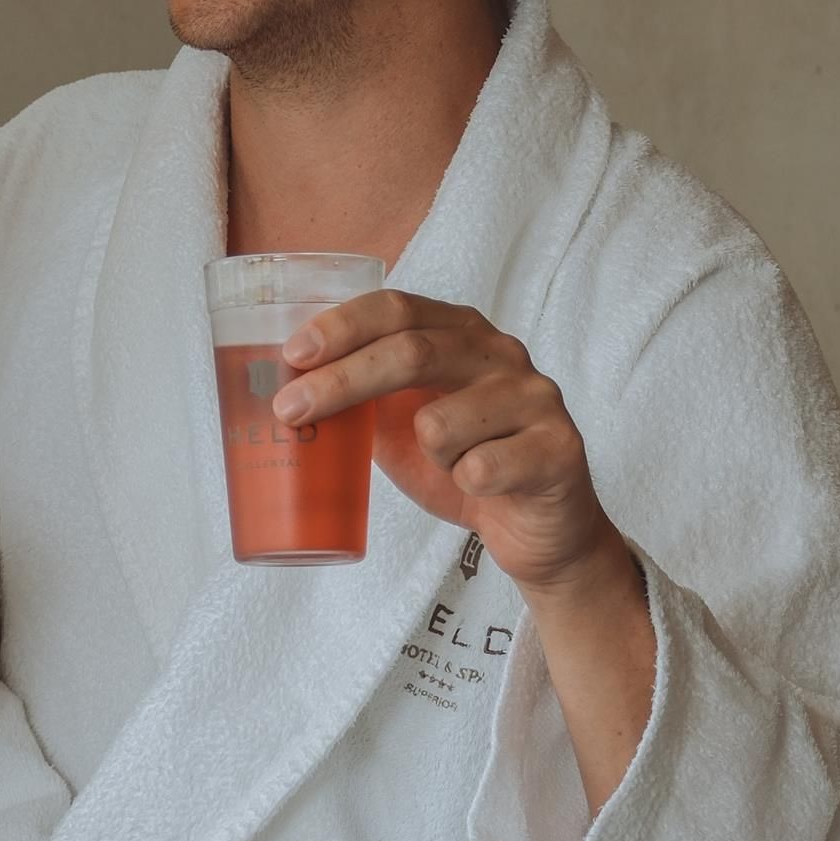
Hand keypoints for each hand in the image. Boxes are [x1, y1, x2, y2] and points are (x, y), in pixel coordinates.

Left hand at [277, 290, 658, 808]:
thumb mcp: (405, 426)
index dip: (343, 325)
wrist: (543, 531)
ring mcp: (536, 398)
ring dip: (424, 454)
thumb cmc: (467, 465)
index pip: (399, 309)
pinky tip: (480, 488)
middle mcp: (502, 354)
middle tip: (288, 409)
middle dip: (342, 380)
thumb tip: (281, 390)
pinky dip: (464, 484)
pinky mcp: (558, 450)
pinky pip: (481, 468)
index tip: (292, 353)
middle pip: (412, 350)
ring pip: (441, 422)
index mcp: (463, 335)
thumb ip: (363, 399)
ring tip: (448, 467)